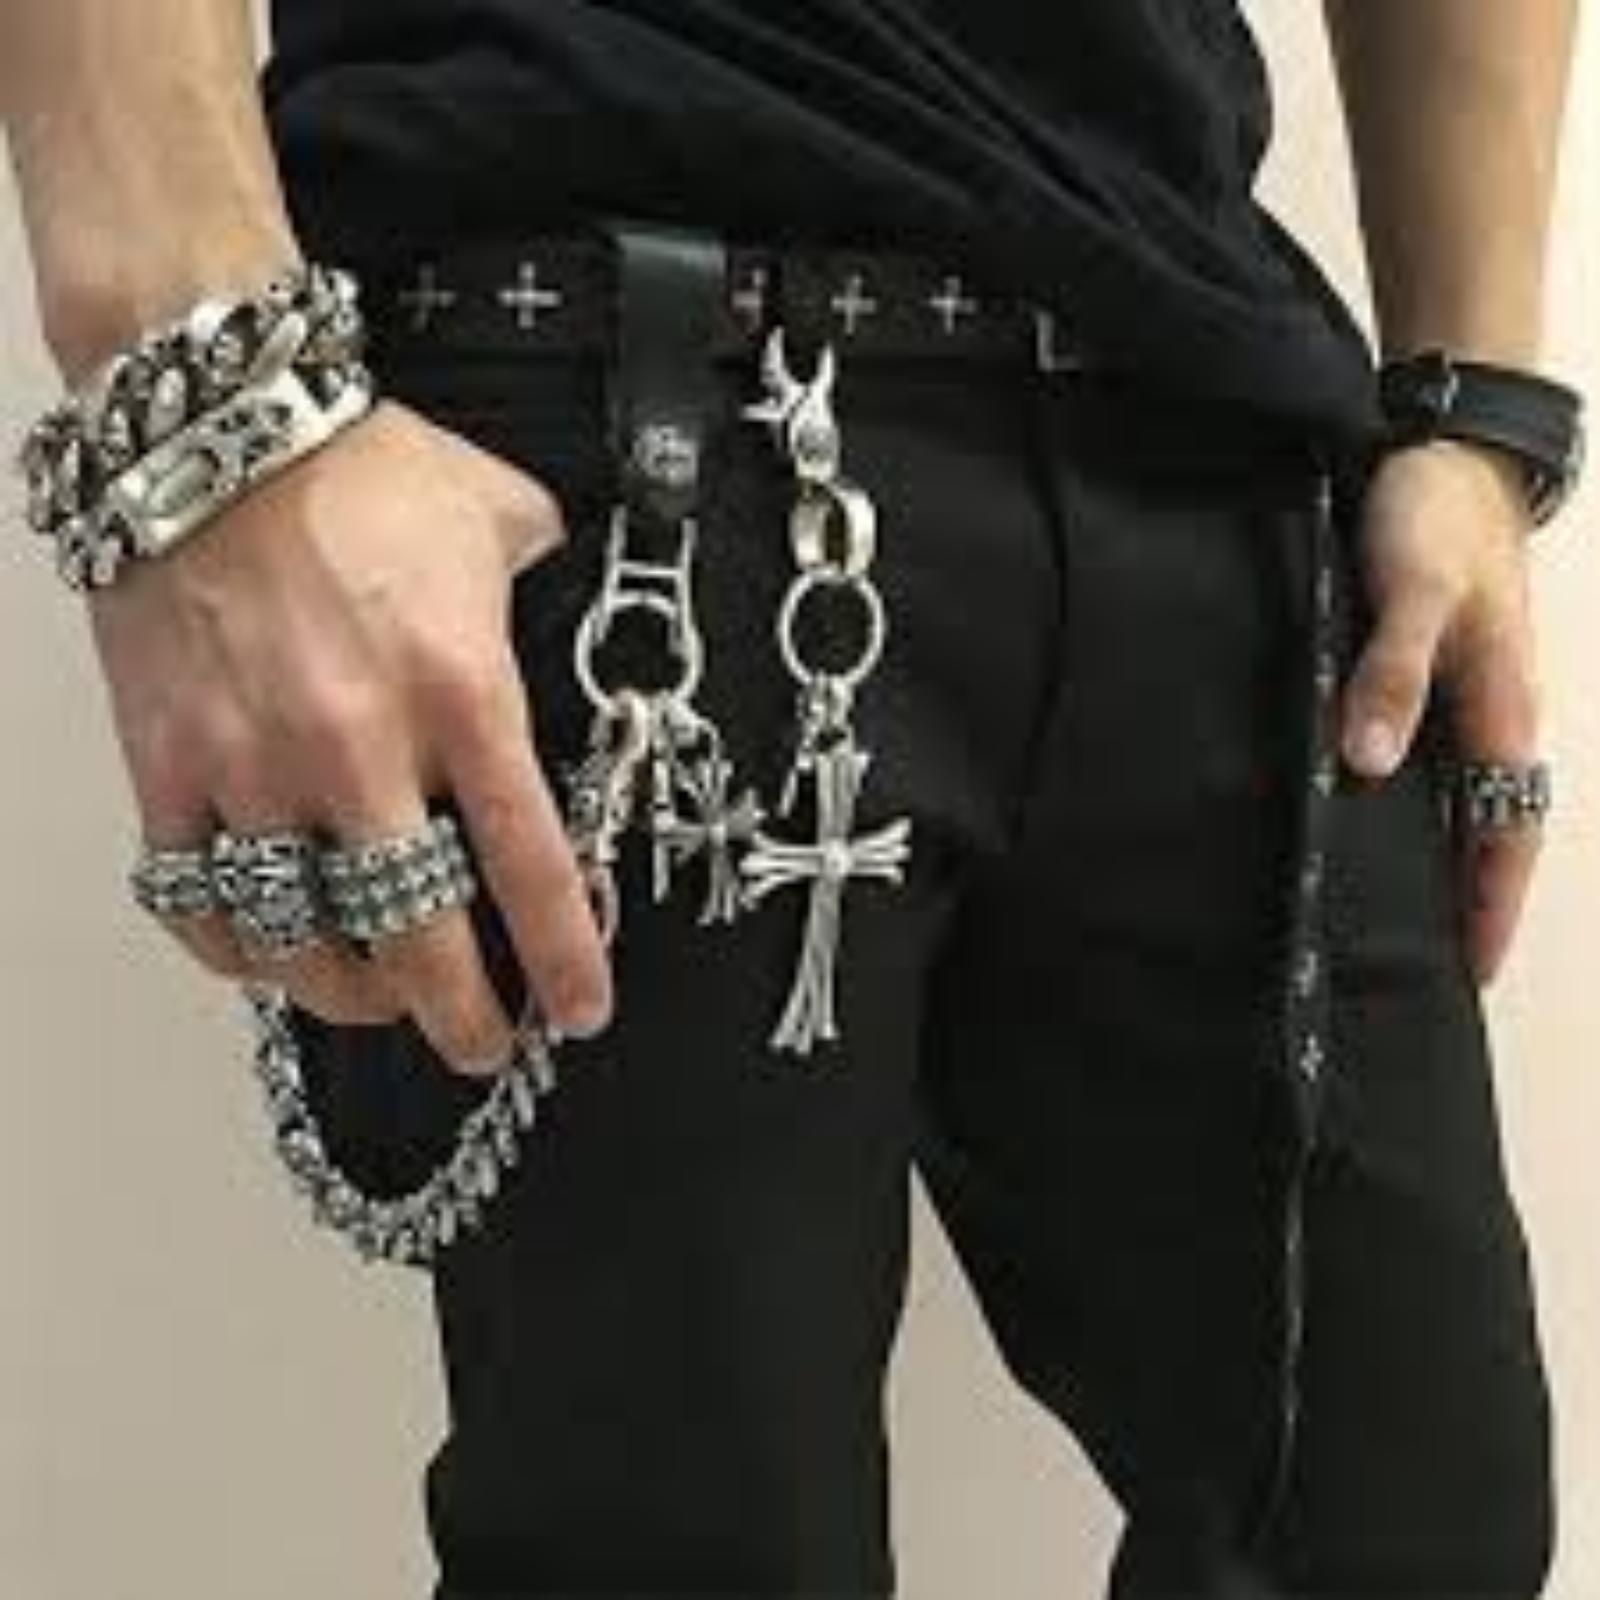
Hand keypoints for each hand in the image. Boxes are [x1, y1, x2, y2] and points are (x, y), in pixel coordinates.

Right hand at [87, 397, 614, 1071]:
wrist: (211, 423)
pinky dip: (238, 950)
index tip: (578, 1011)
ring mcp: (254, 768)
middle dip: (459, 1018)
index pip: (530, 867)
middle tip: (480, 1042)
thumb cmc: (354, 466)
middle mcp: (360, 750)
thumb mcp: (500, 515)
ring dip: (351, 997)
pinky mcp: (168, 767)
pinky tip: (270, 955)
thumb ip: (546, 575)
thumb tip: (573, 588)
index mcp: (462, 694)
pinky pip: (196, 901)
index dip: (561, 960)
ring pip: (300, 945)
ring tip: (381, 1001)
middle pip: (415, 942)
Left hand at [1337, 437, 1545, 986]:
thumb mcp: (1414, 595)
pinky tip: (1366, 817)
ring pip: (1459, 797)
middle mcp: (1489, 714)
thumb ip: (1393, 674)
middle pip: (1488, 828)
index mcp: (1502, 708)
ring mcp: (1463, 695)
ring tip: (1394, 915)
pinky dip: (1411, 800)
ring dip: (1439, 855)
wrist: (1446, 452)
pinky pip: (1430, 757)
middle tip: (1428, 966)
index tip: (1473, 971)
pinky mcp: (1429, 672)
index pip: (1506, 832)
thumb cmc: (1437, 522)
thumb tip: (1368, 761)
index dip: (1491, 903)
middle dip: (1469, 899)